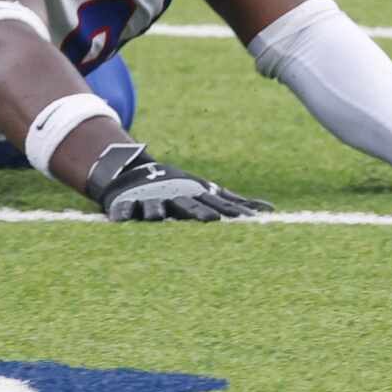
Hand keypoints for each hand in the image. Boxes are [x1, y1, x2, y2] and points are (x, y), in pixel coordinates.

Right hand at [85, 142, 271, 222]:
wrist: (135, 171)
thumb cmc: (179, 188)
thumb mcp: (206, 191)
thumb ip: (235, 202)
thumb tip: (270, 209)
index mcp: (194, 195)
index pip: (216, 204)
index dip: (230, 212)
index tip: (248, 220)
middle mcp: (175, 197)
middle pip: (188, 206)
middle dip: (199, 213)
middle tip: (211, 221)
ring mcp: (150, 200)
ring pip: (155, 207)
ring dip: (157, 212)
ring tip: (159, 218)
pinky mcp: (126, 203)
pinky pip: (124, 210)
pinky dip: (122, 213)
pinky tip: (121, 219)